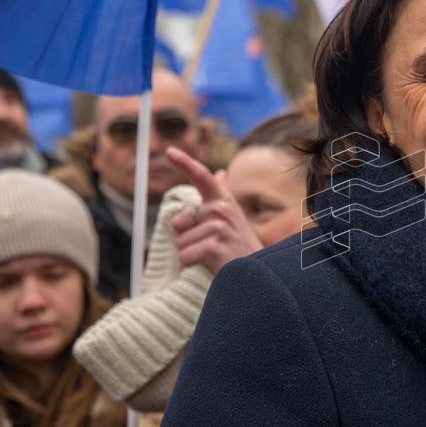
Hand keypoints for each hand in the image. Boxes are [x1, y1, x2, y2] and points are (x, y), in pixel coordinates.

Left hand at [166, 147, 262, 273]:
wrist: (256, 275)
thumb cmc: (239, 246)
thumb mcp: (232, 217)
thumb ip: (221, 195)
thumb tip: (220, 173)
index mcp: (223, 201)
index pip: (202, 177)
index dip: (185, 162)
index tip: (170, 151)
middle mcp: (220, 210)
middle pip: (178, 223)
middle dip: (186, 238)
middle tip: (211, 245)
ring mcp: (218, 227)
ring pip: (179, 242)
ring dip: (191, 254)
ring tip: (214, 256)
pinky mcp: (212, 246)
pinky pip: (184, 256)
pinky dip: (191, 265)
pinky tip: (210, 265)